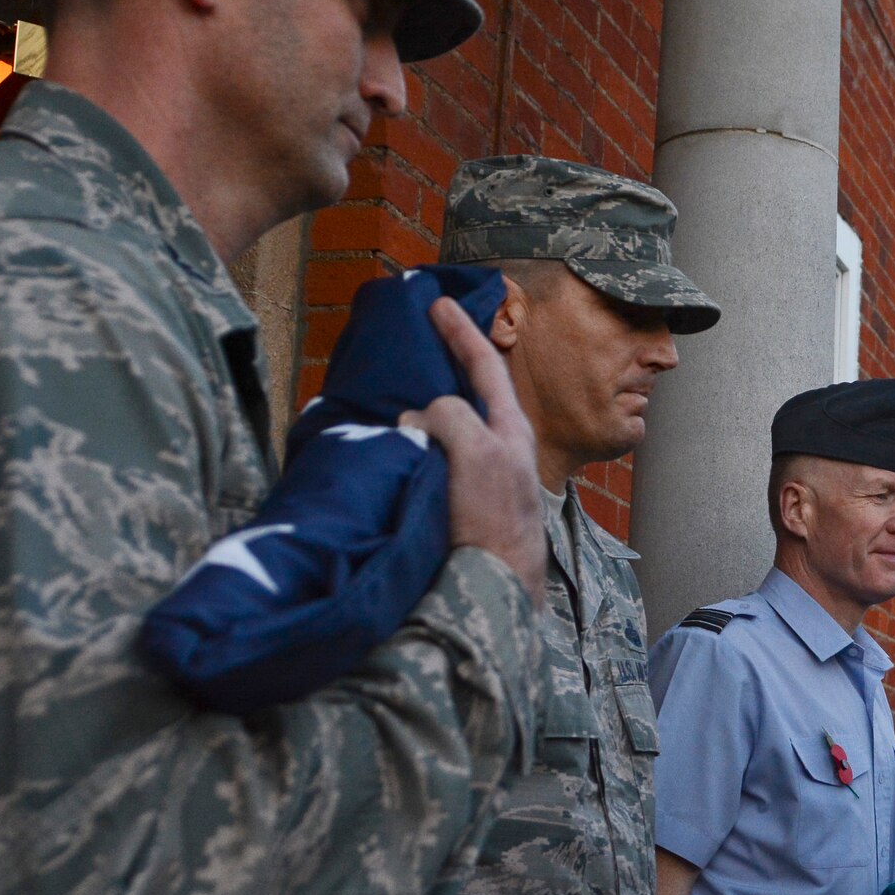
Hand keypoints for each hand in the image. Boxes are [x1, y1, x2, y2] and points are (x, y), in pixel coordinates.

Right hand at [399, 297, 546, 600]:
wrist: (489, 591)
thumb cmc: (493, 519)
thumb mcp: (477, 452)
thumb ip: (450, 417)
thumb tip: (418, 417)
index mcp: (510, 432)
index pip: (485, 367)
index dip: (460, 332)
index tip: (437, 303)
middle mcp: (496, 452)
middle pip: (465, 396)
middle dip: (441, 367)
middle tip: (412, 343)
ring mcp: (474, 480)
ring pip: (442, 430)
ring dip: (417, 409)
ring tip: (386, 391)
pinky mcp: (452, 507)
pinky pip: (426, 463)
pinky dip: (407, 446)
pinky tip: (384, 445)